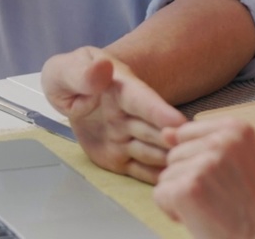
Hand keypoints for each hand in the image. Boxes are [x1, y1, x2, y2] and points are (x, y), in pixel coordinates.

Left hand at [41, 46, 187, 182]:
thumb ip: (82, 73)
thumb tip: (101, 69)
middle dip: (172, 143)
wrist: (68, 92)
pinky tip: (168, 186)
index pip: (142, 101)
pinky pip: (139, 170)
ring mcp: (127, 137)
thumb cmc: (70, 76)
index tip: (178, 122)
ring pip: (152, 152)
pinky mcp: (120, 157)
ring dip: (167, 162)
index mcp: (121, 89)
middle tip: (188, 155)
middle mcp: (131, 115)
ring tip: (183, 175)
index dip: (159, 112)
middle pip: (155, 131)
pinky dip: (153, 177)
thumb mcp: (65, 70)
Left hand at [154, 118, 254, 238]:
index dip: (195, 159)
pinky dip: (173, 211)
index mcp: (236, 128)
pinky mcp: (188, 188)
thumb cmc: (247, 203)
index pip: (186, 133)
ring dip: (181, 195)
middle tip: (217, 195)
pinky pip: (159, 194)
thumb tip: (164, 133)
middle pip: (174, 154)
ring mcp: (204, 164)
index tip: (221, 176)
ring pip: (165, 176)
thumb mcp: (231, 160)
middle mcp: (221, 141)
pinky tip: (199, 215)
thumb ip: (198, 143)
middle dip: (187, 178)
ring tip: (210, 205)